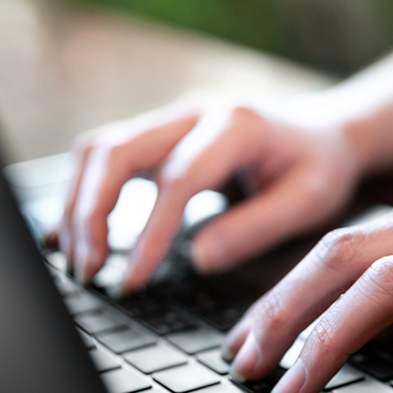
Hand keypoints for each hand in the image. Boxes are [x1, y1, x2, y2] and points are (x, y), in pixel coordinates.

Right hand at [47, 94, 361, 288]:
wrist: (322, 132)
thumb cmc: (318, 167)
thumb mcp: (310, 201)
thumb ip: (256, 228)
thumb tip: (200, 260)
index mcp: (236, 126)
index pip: (177, 179)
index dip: (150, 232)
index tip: (132, 279)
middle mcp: (194, 113)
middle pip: (117, 151)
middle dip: (91, 214)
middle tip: (89, 271)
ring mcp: (171, 119)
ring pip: (100, 150)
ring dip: (79, 205)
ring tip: (81, 261)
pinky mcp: (157, 136)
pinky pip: (105, 157)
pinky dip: (82, 194)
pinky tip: (70, 235)